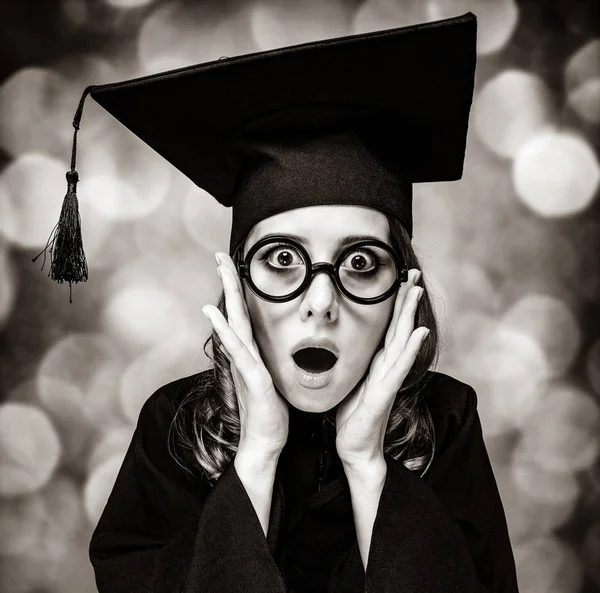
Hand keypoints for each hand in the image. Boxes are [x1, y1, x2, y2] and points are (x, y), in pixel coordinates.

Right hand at [202, 252, 288, 457]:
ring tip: (220, 270)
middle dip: (229, 282)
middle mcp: (245, 355)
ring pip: (235, 325)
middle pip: (235, 312)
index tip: (234, 265)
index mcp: (252, 353)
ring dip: (227, 295)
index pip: (244, 315)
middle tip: (219, 255)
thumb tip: (271, 346)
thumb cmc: (270, 412)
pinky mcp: (252, 380)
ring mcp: (246, 366)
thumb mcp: (273, 378)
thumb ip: (267, 360)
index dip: (239, 290)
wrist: (265, 443)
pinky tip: (215, 314)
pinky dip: (225, 332)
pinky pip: (238, 352)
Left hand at [335, 268, 428, 468]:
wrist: (355, 448)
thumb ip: (358, 362)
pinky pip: (398, 368)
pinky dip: (409, 349)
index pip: (389, 328)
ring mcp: (388, 379)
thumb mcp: (352, 380)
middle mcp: (387, 367)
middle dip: (406, 300)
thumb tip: (349, 342)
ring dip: (410, 315)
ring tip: (416, 292)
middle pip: (400, 328)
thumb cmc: (353, 416)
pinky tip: (419, 332)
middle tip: (415, 273)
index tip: (400, 279)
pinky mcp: (384, 394)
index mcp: (378, 363)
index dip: (396, 304)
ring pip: (402, 341)